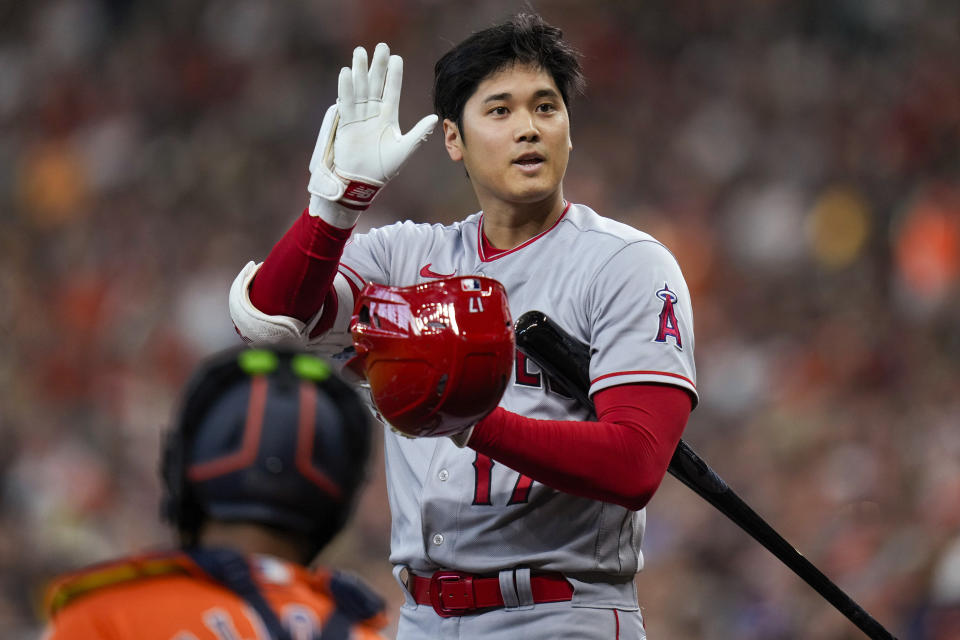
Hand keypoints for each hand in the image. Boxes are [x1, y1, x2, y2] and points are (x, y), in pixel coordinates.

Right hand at [308, 43, 438, 210]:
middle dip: (377, 66)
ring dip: (360, 71)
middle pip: (375, 84)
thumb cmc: (384, 168)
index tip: (396, 58)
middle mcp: (373, 113)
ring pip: (360, 89)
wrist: (362, 181)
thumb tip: (435, 118)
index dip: (394, 75)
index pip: (391, 91)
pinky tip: (346, 73)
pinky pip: (346, 103)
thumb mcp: (404, 149)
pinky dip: (346, 88)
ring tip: (360, 52)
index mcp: (388, 117)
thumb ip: (418, 133)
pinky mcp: (346, 123)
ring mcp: (359, 117)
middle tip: (381, 46)